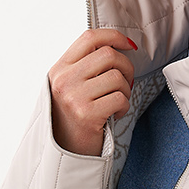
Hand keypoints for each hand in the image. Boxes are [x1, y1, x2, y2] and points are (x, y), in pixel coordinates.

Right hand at [48, 29, 137, 155]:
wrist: (64, 152)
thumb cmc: (72, 118)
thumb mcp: (69, 87)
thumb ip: (85, 66)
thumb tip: (116, 48)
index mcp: (60, 68)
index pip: (90, 37)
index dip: (114, 36)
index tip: (128, 44)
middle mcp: (64, 80)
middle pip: (108, 54)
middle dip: (126, 67)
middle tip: (126, 81)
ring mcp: (74, 97)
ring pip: (117, 77)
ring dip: (125, 90)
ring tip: (116, 101)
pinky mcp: (87, 114)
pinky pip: (120, 98)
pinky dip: (123, 107)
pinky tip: (114, 114)